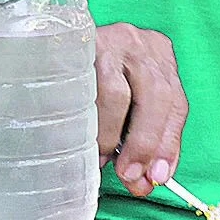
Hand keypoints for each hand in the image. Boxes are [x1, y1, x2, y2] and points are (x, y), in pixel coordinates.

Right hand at [94, 23, 187, 194]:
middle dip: (145, 143)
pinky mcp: (77, 44)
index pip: (175, 104)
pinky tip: (82, 137)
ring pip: (118, 92)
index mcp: (158, 54)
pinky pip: (85, 86)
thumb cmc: (91, 78)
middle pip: (156, 96)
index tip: (158, 176)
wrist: (44, 39)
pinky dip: (88, 118)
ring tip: (103, 158)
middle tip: (131, 175)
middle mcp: (138, 42)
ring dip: (112, 134)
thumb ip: (141, 137)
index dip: (169, 144)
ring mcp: (109, 39)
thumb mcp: (125, 100)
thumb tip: (146, 180)